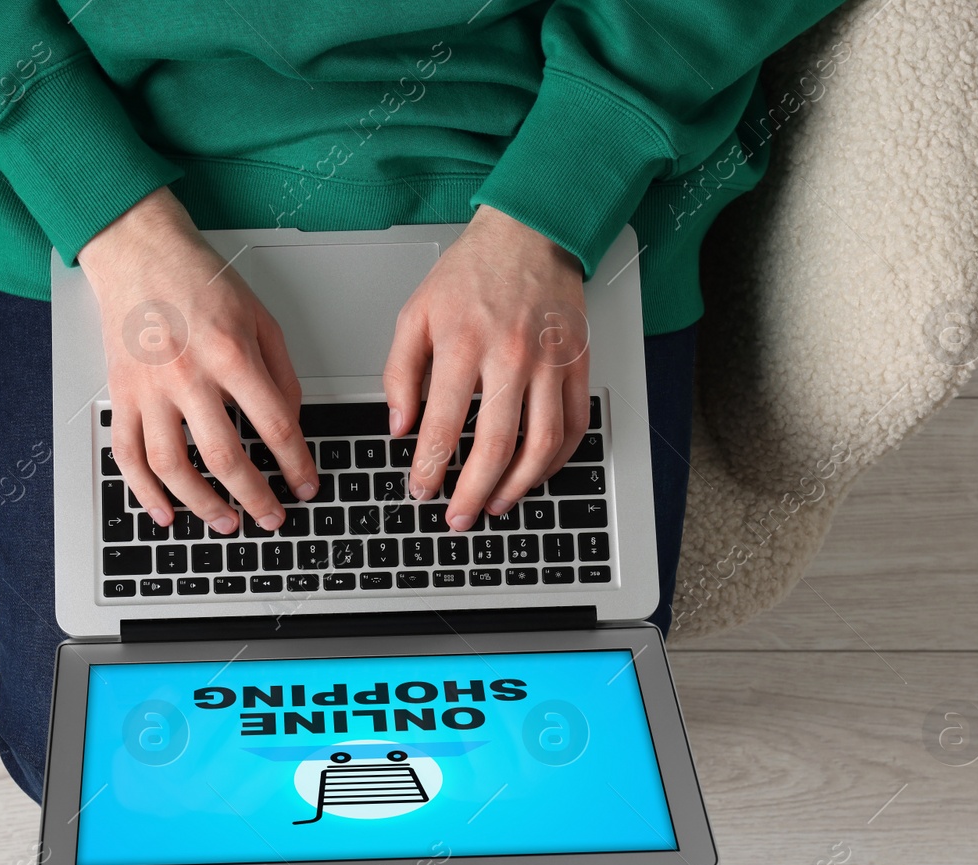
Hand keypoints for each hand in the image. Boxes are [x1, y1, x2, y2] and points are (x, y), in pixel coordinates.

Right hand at [80, 188, 317, 533]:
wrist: (138, 251)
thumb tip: (291, 424)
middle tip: (272, 518)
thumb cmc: (200, 279)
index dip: (296, 464)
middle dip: (255, 498)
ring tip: (226, 522)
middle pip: (225, 457)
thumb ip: (281, 373)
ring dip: (203, 505)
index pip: (274, 425)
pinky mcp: (121, 393)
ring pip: (173, 466)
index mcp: (231, 353)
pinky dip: (144, 492)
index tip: (307, 486)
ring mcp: (149, 388)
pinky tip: (164, 513)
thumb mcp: (260, 317)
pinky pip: (127, 455)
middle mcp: (188, 375)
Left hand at [384, 205, 589, 530]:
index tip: (421, 490)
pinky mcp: (578, 365)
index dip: (430, 468)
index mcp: (464, 343)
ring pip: (541, 445)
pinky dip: (556, 461)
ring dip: (517, 486)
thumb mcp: (416, 312)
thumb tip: (399, 427)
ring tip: (495, 505)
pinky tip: (535, 475)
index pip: (444, 426)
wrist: (530, 234)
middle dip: (471, 492)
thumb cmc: (471, 272)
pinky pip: (574, 427)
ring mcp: (551, 363)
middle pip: (495, 446)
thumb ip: (400, 372)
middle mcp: (511, 356)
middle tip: (457, 517)